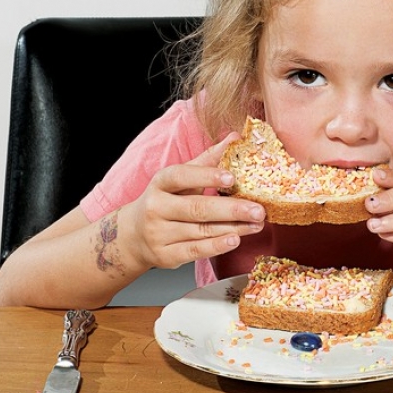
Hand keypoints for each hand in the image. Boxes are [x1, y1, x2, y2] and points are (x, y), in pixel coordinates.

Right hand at [120, 134, 265, 270]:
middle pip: (197, 208)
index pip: (182, 176)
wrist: (134, 234)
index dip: (207, 176)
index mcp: (160, 183)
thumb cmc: (165, 201)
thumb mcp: (181, 179)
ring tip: (256, 224)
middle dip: (231, 209)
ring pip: (201, 230)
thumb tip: (235, 138)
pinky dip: (217, 246)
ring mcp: (159, 233)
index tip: (232, 177)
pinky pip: (195, 250)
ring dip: (233, 228)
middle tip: (258, 209)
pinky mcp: (165, 255)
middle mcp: (157, 207)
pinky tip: (235, 240)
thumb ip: (208, 160)